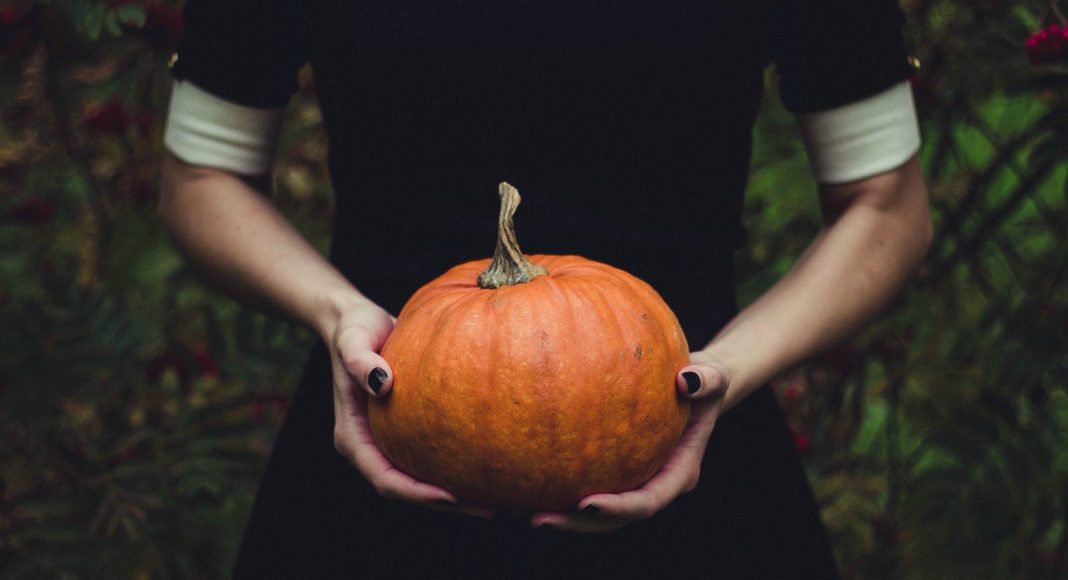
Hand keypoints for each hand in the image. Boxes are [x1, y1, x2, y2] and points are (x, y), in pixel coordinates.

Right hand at [327, 300, 493, 518]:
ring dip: (460, 493)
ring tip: (503, 497)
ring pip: (425, 478)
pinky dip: (461, 464)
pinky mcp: (410, 430)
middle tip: (492, 508)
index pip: (385, 479)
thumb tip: (382, 383)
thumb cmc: (354, 329)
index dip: (416, 493)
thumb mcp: (352, 339)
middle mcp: (373, 447)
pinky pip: (436, 455)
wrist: (359, 322)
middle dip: (448, 503)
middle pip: (409, 489)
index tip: (450, 496)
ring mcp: (391, 441)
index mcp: (354, 438)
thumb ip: (359, 360)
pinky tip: (495, 463)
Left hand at [529, 350, 729, 531]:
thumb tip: (687, 381)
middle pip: (613, 519)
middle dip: (576, 524)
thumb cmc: (702, 379)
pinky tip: (519, 482)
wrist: (693, 385)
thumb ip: (707, 379)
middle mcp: (652, 484)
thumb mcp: (713, 375)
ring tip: (516, 509)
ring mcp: (630, 480)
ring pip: (593, 510)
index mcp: (678, 473)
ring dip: (558, 514)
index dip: (618, 509)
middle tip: (537, 518)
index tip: (586, 504)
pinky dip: (553, 487)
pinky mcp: (611, 470)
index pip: (647, 501)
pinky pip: (581, 483)